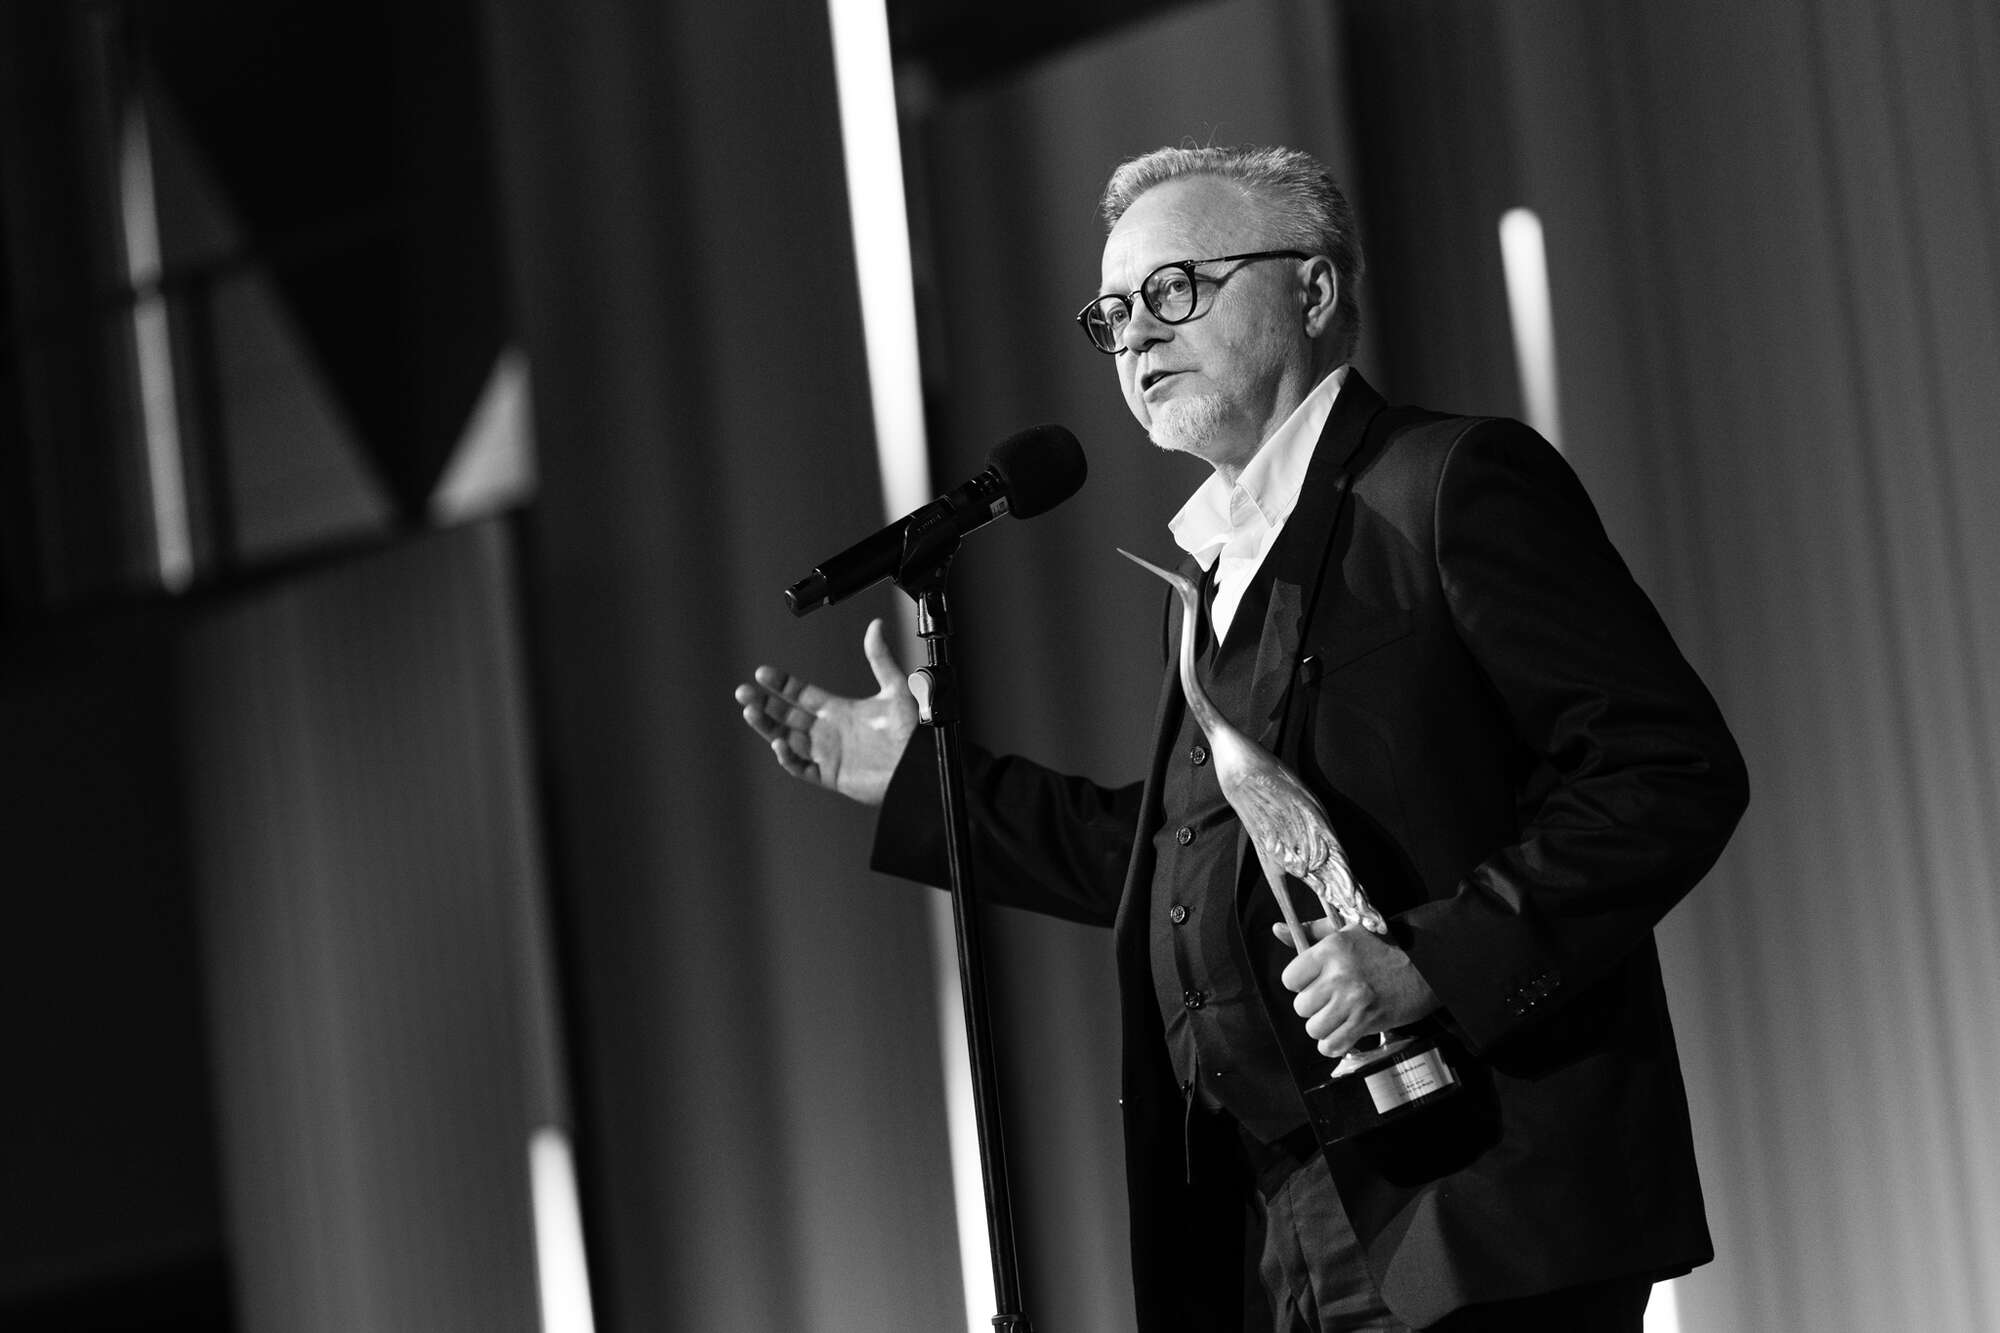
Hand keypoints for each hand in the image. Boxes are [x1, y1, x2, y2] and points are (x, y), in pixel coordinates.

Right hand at [735, 618, 917, 806]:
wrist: (921, 766)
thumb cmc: (913, 732)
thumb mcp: (896, 690)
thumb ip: (880, 659)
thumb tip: (875, 626)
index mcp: (839, 711)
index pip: (801, 695)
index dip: (781, 684)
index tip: (762, 673)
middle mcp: (829, 731)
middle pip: (786, 716)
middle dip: (764, 704)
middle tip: (743, 692)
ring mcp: (827, 754)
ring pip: (787, 740)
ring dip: (767, 727)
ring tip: (749, 712)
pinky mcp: (831, 775)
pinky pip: (802, 767)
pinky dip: (788, 757)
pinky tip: (779, 743)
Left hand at [1275, 918, 1441, 1057]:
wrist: (1427, 968)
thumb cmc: (1385, 947)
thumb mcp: (1345, 929)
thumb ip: (1309, 932)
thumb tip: (1277, 929)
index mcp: (1331, 949)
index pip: (1290, 978)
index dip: (1299, 983)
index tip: (1312, 981)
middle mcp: (1339, 975)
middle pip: (1300, 1006)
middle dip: (1312, 1006)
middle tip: (1329, 999)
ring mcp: (1352, 1001)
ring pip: (1313, 1028)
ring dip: (1323, 1026)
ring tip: (1337, 1015)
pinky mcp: (1366, 1022)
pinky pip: (1332, 1045)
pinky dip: (1333, 1044)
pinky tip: (1342, 1031)